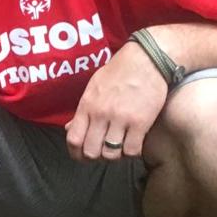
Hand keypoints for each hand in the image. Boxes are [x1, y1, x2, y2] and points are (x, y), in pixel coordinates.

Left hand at [64, 43, 167, 161]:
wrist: (146, 59)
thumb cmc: (119, 71)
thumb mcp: (94, 87)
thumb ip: (83, 110)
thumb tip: (69, 128)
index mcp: (87, 105)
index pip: (73, 139)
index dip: (76, 154)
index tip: (82, 156)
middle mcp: (101, 114)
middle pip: (91, 151)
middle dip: (96, 157)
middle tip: (104, 152)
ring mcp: (121, 119)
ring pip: (111, 154)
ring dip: (115, 155)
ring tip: (119, 147)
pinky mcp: (141, 122)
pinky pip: (132, 150)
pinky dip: (132, 152)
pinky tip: (134, 143)